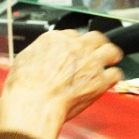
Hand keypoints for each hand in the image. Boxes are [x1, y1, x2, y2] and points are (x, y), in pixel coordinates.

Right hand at [0, 29, 123, 138]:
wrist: (33, 104)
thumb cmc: (24, 89)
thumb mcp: (23, 60)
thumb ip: (38, 54)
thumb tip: (41, 57)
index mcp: (55, 39)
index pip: (72, 34)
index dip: (76, 44)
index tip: (76, 51)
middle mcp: (75, 46)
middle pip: (95, 37)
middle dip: (96, 44)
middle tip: (97, 51)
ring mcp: (90, 62)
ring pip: (111, 51)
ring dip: (111, 55)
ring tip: (111, 60)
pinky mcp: (99, 80)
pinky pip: (116, 74)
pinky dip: (114, 77)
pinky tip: (110, 80)